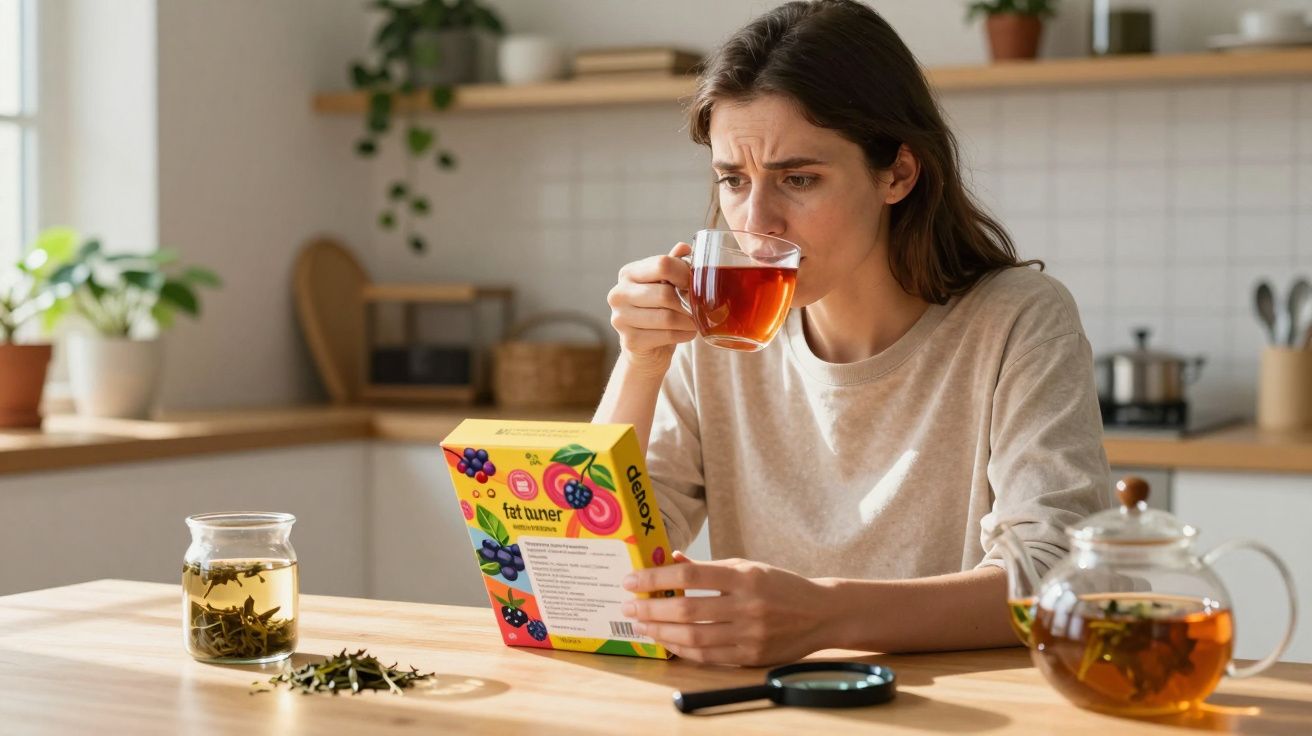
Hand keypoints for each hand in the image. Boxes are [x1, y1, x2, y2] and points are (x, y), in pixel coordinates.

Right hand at [606, 243, 697, 373]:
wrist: (647, 348)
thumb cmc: (659, 309)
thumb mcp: (665, 284)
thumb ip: (673, 265)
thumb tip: (684, 247)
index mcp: (628, 273)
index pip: (662, 264)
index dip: (684, 273)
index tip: (693, 283)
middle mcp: (618, 294)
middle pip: (665, 294)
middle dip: (687, 301)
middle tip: (698, 306)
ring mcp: (620, 318)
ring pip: (667, 317)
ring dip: (688, 320)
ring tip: (694, 321)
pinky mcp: (629, 341)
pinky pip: (666, 336)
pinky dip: (684, 334)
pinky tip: (687, 333)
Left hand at [620, 551, 837, 665]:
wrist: (821, 613)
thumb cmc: (778, 585)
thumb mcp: (746, 566)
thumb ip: (707, 568)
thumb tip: (670, 559)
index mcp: (744, 576)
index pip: (690, 577)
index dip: (656, 579)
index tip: (632, 581)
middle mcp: (747, 605)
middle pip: (687, 610)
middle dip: (651, 610)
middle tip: (628, 608)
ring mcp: (750, 634)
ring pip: (694, 637)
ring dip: (661, 633)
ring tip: (642, 627)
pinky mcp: (751, 656)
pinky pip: (708, 657)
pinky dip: (683, 650)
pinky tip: (667, 642)